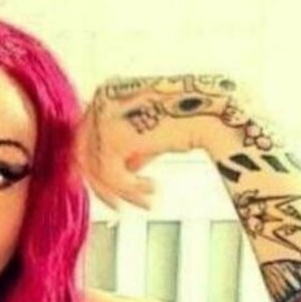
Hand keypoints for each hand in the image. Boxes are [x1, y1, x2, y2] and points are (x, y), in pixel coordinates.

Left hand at [76, 73, 242, 211]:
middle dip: (105, 188)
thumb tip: (107, 178)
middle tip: (123, 209)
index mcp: (108, 91)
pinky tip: (154, 190)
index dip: (95, 172)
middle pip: (84, 155)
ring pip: (97, 169)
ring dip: (124, 192)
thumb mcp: (147, 137)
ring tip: (150, 200)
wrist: (216, 114)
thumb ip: (125, 151)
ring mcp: (103, 115)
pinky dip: (130, 189)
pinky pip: (110, 175)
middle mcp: (101, 98)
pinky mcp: (112, 135)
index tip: (110, 196)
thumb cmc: (189, 123)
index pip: (86, 138)